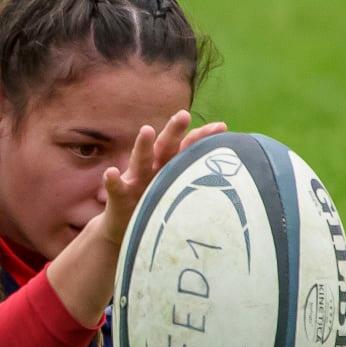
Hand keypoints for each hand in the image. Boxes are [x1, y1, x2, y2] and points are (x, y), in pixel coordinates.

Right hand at [97, 111, 228, 247]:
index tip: (221, 127)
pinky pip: (116, 188)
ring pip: (140, 161)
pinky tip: (111, 173)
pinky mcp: (119, 198)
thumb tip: (234, 182)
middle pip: (165, 147)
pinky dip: (113, 181)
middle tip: (183, 115)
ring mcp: (135, 182)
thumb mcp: (177, 194)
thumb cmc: (157, 210)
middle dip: (174, 131)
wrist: (126, 231)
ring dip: (142, 146)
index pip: (187, 148)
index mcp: (169, 168)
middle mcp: (153, 169)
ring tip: (146, 130)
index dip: (202, 137)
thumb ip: (197, 184)